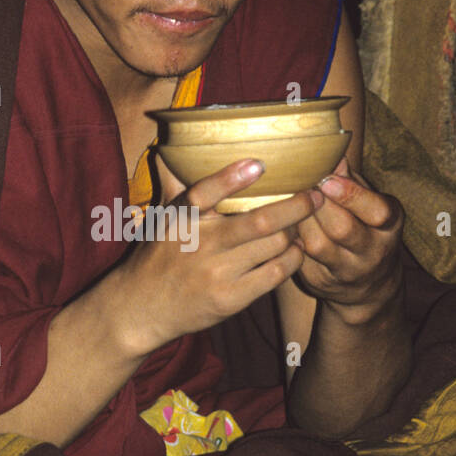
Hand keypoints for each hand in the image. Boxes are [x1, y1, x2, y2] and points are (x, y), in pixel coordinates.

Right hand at [113, 156, 322, 355]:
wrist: (141, 309)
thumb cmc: (157, 256)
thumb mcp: (161, 219)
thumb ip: (175, 185)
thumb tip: (172, 147)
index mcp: (180, 219)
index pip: (202, 193)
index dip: (231, 177)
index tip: (259, 164)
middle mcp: (199, 244)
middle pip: (258, 222)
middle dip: (295, 206)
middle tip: (314, 193)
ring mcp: (216, 273)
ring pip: (274, 246)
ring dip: (296, 232)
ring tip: (306, 222)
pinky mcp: (230, 299)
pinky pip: (275, 274)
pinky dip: (292, 259)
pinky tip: (295, 250)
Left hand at [290, 158, 404, 322]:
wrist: (368, 285)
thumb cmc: (364, 227)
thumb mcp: (369, 202)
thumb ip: (351, 180)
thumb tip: (333, 151)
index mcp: (390, 226)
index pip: (378, 211)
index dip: (352, 195)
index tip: (329, 179)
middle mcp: (373, 252)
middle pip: (343, 229)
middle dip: (318, 204)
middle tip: (299, 184)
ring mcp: (347, 271)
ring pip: (318, 245)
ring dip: (299, 220)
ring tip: (286, 200)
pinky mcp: (321, 283)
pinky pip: (299, 259)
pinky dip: (287, 238)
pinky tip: (278, 223)